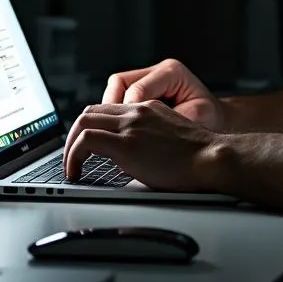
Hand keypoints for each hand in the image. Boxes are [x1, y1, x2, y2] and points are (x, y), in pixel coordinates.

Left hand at [62, 100, 222, 191]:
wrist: (212, 159)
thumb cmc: (200, 157)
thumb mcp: (171, 137)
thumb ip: (150, 139)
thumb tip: (132, 161)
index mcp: (147, 108)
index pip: (107, 109)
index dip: (91, 126)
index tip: (86, 146)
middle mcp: (136, 111)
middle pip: (90, 112)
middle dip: (74, 135)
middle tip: (72, 156)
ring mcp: (130, 125)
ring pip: (83, 122)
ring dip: (70, 145)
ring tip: (71, 167)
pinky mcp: (126, 144)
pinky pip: (86, 141)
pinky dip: (74, 155)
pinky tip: (76, 172)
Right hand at [102, 58, 226, 130]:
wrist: (213, 119)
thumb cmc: (209, 119)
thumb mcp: (198, 117)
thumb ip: (173, 120)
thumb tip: (149, 131)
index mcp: (172, 72)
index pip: (139, 88)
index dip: (127, 110)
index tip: (122, 133)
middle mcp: (156, 71)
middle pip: (119, 82)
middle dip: (109, 108)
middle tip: (107, 132)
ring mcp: (147, 78)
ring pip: (114, 88)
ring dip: (108, 110)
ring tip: (108, 132)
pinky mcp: (141, 89)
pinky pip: (118, 97)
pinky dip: (114, 113)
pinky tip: (115, 131)